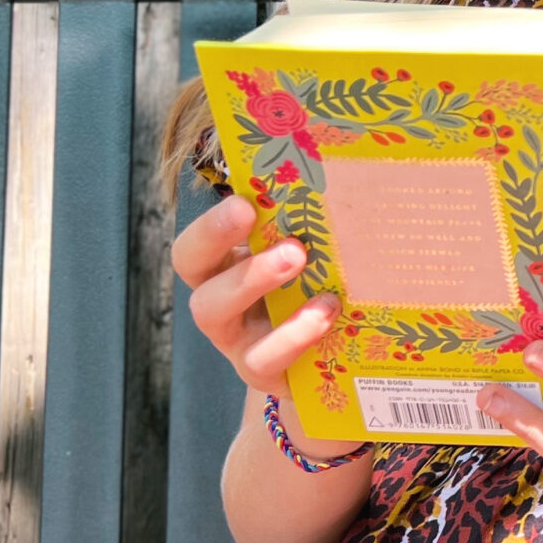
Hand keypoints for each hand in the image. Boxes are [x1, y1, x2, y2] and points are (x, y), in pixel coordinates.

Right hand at [170, 194, 345, 413]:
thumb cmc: (315, 292)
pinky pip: (264, 355)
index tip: (244, 201)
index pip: (196, 240)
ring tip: (297, 257)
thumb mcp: (311, 256)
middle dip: (217, 236)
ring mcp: (234, 337)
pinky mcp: (259, 371)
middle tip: (254, 211)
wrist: (329, 364)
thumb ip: (313, 223)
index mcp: (225, 262)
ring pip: (213, 310)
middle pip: (192, 266)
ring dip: (252, 278)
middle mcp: (218, 297)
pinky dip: (294, 331)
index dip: (211, 223)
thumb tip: (351, 170)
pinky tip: (327, 310)